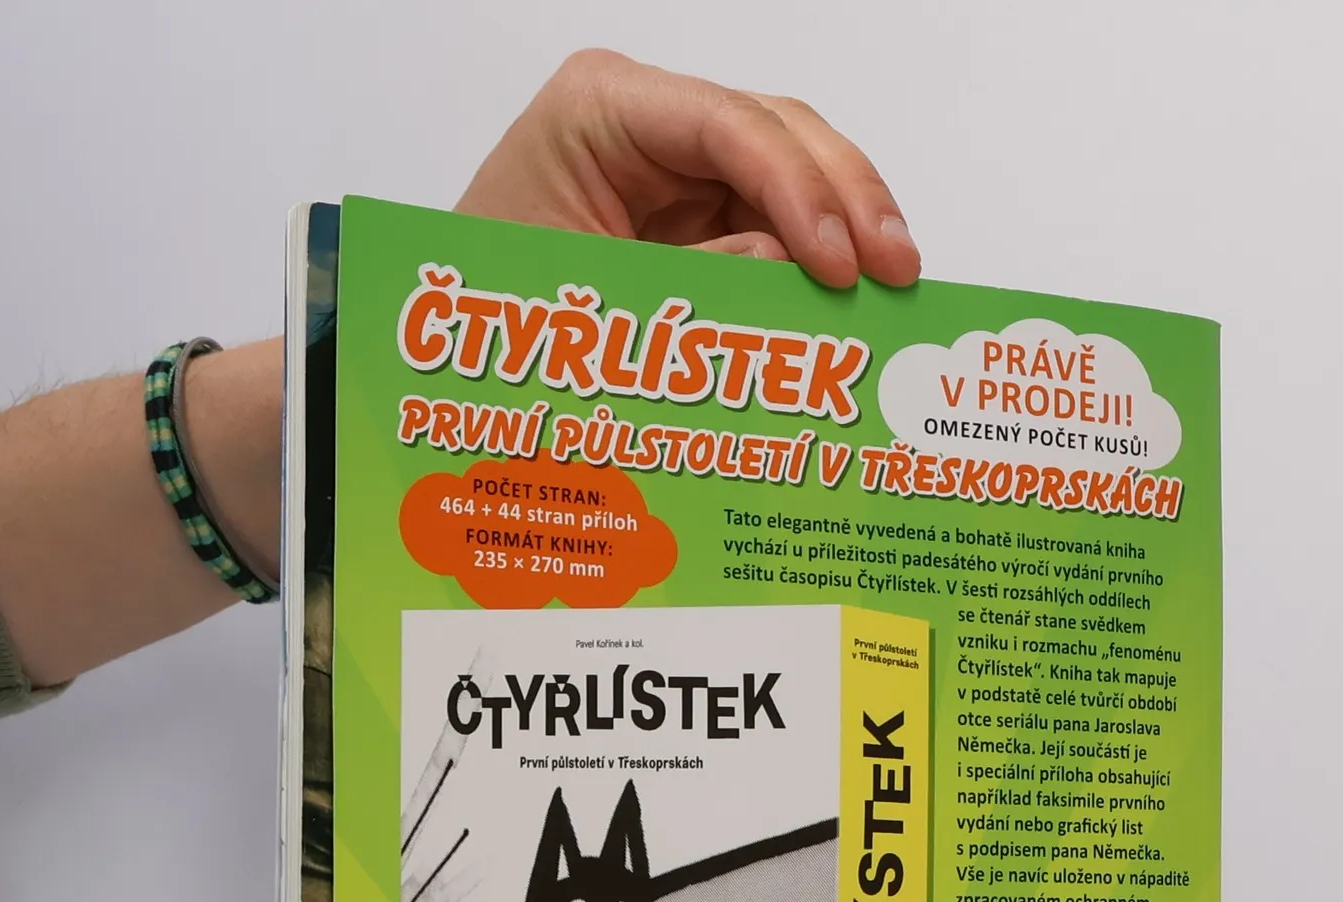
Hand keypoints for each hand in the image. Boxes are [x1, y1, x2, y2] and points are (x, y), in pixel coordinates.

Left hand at [457, 49, 919, 289]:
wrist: (446, 353)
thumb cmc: (488, 313)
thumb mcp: (590, 301)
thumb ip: (697, 281)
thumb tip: (794, 269)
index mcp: (599, 108)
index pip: (728, 125)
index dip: (800, 189)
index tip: (840, 262)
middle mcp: (648, 119)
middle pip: (779, 134)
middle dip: (846, 200)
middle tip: (897, 272)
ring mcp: (678, 163)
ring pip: (793, 175)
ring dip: (847, 231)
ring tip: (891, 292)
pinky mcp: (698, 212)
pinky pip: (776, 225)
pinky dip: (816, 265)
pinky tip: (852, 303)